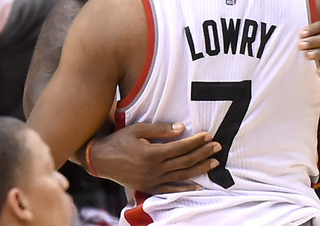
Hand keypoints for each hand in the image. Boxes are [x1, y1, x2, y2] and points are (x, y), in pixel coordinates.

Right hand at [90, 122, 220, 192]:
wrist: (101, 159)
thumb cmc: (120, 141)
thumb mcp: (138, 130)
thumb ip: (161, 130)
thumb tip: (182, 128)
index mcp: (151, 154)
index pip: (180, 148)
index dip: (196, 142)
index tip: (208, 135)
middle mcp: (154, 170)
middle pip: (184, 162)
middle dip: (203, 153)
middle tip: (218, 147)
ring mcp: (152, 181)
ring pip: (181, 176)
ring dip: (199, 169)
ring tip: (214, 163)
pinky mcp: (149, 187)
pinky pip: (170, 189)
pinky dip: (185, 188)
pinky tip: (198, 185)